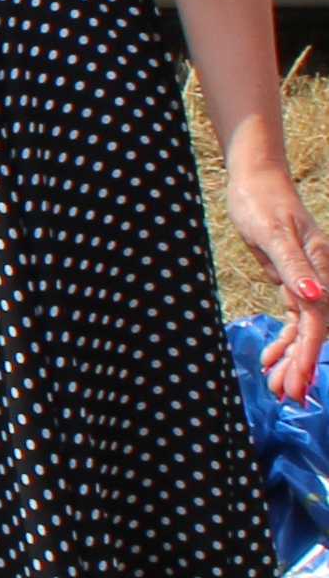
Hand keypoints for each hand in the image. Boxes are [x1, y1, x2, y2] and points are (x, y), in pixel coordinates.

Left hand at [225, 156, 327, 403]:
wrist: (257, 181)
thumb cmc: (262, 203)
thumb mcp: (272, 235)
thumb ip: (293, 267)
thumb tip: (312, 298)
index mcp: (321, 267)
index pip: (318, 321)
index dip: (308, 354)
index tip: (298, 383)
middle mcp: (321, 277)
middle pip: (315, 330)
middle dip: (301, 365)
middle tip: (286, 396)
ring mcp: (309, 280)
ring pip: (306, 328)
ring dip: (293, 358)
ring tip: (277, 386)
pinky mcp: (295, 280)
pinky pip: (295, 318)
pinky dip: (285, 340)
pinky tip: (270, 359)